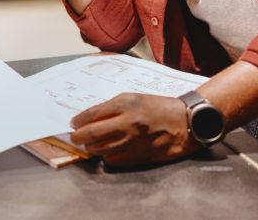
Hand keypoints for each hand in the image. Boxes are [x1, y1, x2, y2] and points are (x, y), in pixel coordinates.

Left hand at [69, 93, 198, 166]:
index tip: (73, 123)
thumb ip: (111, 107)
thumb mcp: (133, 98)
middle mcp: (128, 123)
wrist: (184, 122)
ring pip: (100, 149)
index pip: (92, 114)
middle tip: (74, 137)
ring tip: (88, 144)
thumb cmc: (157, 107)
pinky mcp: (139, 156)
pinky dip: (106, 155)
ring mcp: (133, 142)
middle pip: (92, 134)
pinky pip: (113, 159)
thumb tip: (88, 118)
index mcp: (125, 104)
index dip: (78, 120)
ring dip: (90, 147)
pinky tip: (106, 150)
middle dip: (78, 136)